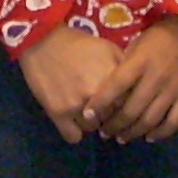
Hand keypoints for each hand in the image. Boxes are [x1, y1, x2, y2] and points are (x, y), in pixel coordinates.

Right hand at [20, 25, 122, 143]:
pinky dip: (74, 131)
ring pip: (92, 128)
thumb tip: (135, 86)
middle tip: (98, 105)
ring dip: (90, 122)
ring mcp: (77, 107)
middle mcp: (97, 96)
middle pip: (110, 119)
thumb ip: (124, 68)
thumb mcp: (108, 48)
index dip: (122, 104)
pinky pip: (73, 137)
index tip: (116, 102)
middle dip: (107, 113)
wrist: (42, 40)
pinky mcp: (57, 114)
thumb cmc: (77, 43)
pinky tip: (71, 121)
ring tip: (83, 110)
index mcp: (112, 80)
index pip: (127, 105)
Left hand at [92, 17, 177, 142]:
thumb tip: (110, 86)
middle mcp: (155, 79)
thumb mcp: (138, 41)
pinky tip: (149, 137)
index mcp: (140, 62)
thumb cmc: (163, 34)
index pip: (115, 86)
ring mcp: (173, 90)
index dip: (100, 103)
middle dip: (114, 125)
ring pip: (150, 120)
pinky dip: (160, 133)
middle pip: (131, 110)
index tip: (87, 115)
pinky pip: (173, 122)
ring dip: (133, 133)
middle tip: (104, 132)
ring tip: (121, 138)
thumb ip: (126, 63)